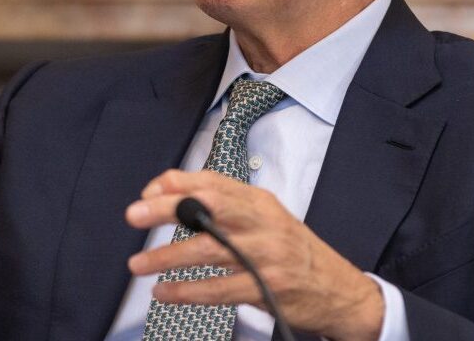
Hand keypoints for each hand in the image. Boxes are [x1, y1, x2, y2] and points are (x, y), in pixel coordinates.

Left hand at [125, 170, 383, 340]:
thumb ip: (224, 206)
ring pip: (208, 249)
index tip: (147, 193)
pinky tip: (165, 291)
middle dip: (167, 209)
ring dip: (167, 256)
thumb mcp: (264, 219)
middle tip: (134, 215)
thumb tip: (168, 192)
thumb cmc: (292, 252)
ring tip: (138, 264)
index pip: (211, 182)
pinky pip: (218, 289)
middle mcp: (262, 222)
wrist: (339, 290)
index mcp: (259, 201)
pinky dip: (186, 291)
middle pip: (208, 206)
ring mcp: (265, 255)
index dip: (175, 184)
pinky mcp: (266, 288)